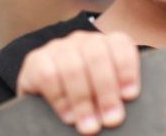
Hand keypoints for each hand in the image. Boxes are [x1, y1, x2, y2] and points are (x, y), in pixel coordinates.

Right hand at [17, 31, 139, 134]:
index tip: (129, 96)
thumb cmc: (89, 99)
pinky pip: (47, 75)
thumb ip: (118, 94)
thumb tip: (122, 112)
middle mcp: (82, 40)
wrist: (47, 101)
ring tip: (89, 125)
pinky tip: (68, 116)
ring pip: (72, 67)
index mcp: (106, 43)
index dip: (127, 69)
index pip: (120, 44)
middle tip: (111, 120)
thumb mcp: (106, 93)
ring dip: (83, 100)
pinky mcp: (35, 60)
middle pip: (97, 56)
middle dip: (106, 91)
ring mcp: (58, 47)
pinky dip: (60, 99)